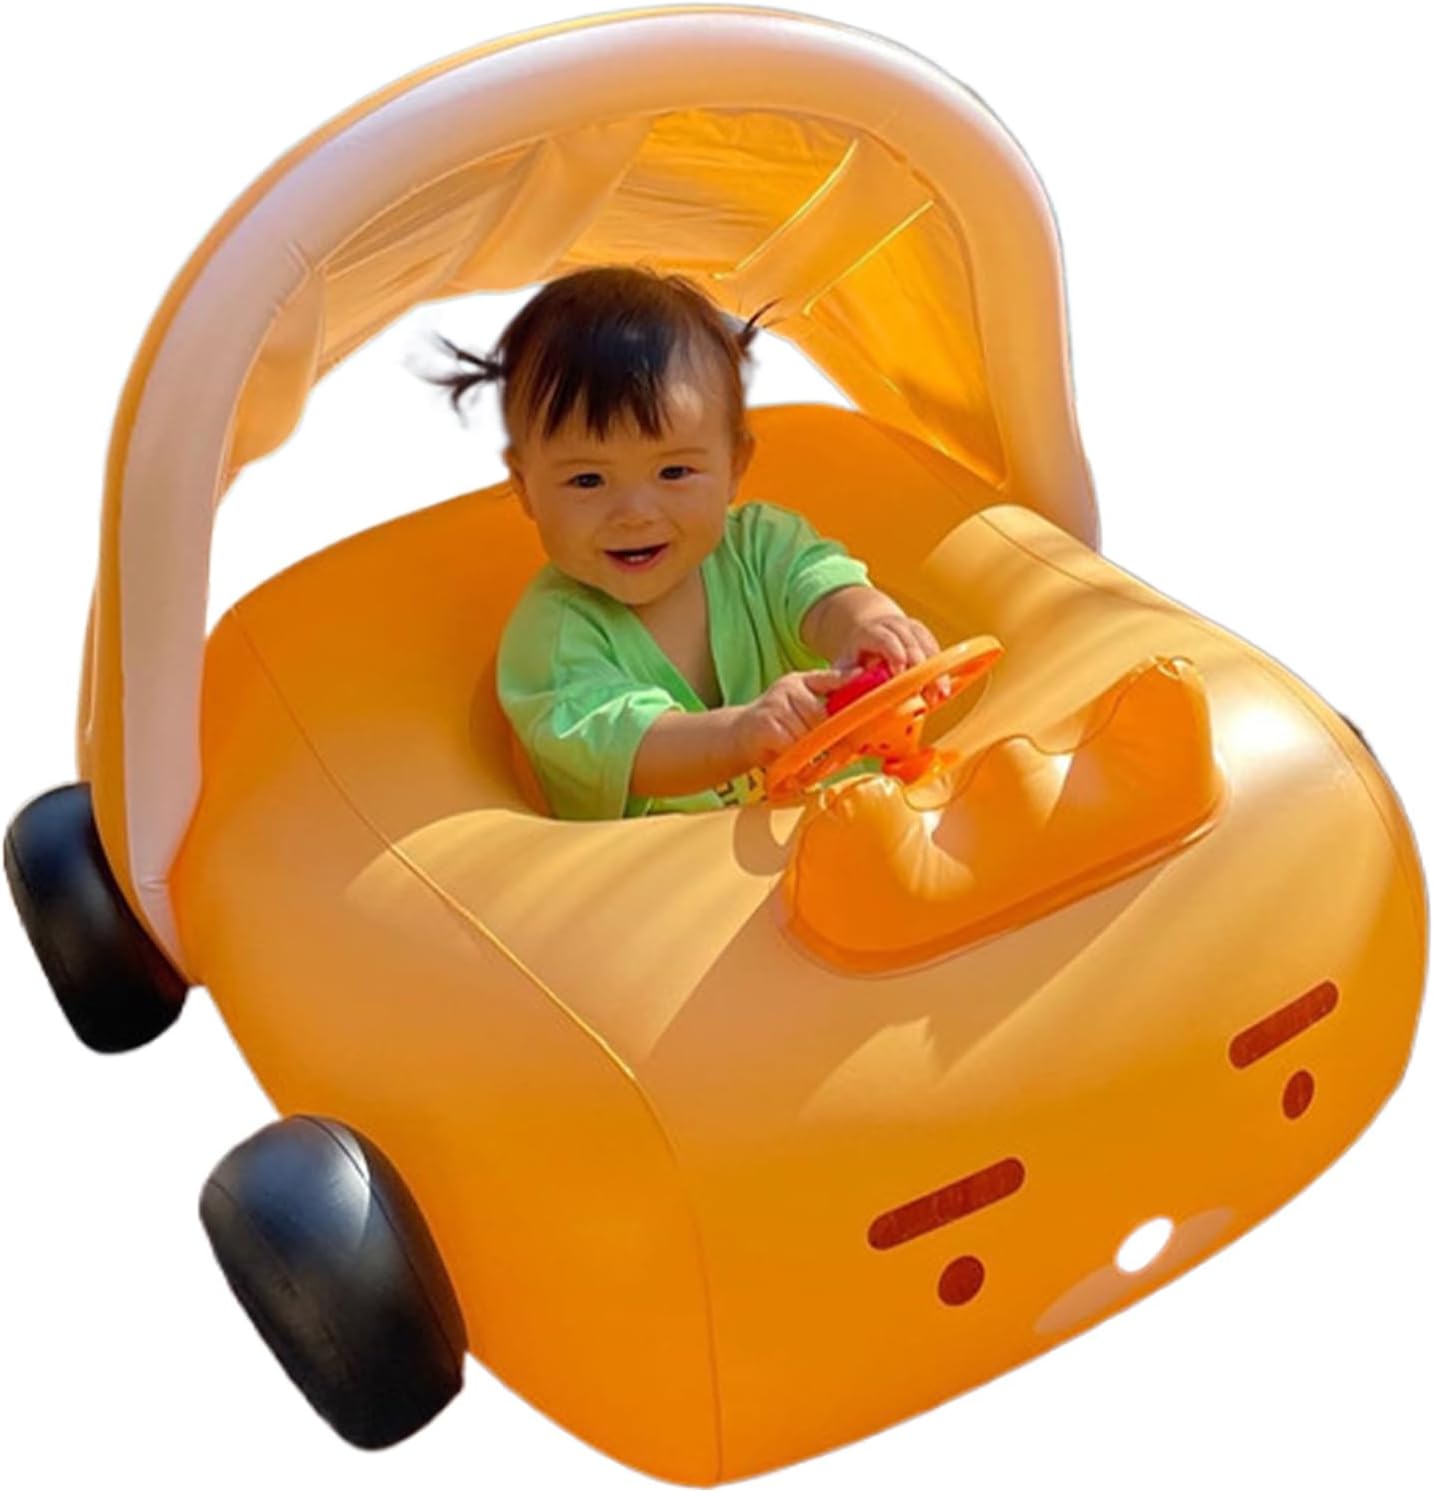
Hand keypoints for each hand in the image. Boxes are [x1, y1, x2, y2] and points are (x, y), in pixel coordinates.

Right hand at [732, 668, 855, 766]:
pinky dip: (794, 756)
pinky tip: (785, 754)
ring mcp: (776, 705)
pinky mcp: (767, 726)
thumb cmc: (775, 723)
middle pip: (823, 716)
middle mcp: (788, 688)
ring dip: (808, 748)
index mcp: (799, 681)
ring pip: (809, 733)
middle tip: (821, 744)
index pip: (832, 680)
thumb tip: (860, 688)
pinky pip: (794, 745)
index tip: (869, 696)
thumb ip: (826, 696)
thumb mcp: (799, 703)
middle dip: (825, 733)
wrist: (736, 736)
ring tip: (796, 748)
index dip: (850, 686)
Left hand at [834, 612, 951, 703]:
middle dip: (918, 667)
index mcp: (872, 631)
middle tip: (922, 691)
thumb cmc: (855, 655)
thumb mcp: (843, 663)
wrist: (869, 631)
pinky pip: (936, 650)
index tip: (899, 672)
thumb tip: (854, 683)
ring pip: (927, 647)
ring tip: (938, 694)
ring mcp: (912, 629)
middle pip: (911, 643)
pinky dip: (941, 669)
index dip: (894, 653)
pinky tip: (944, 689)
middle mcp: (895, 626)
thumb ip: (841, 676)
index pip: (885, 638)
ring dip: (934, 671)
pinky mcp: (925, 636)